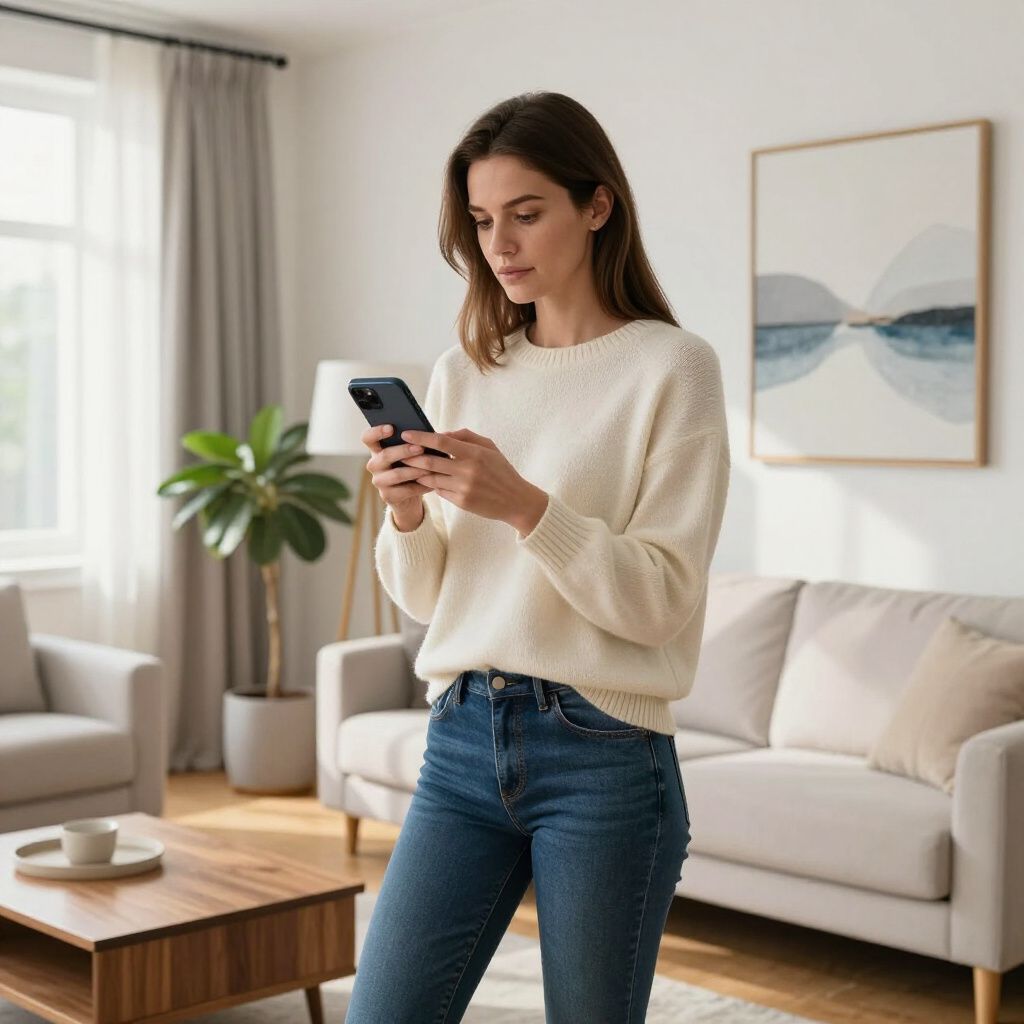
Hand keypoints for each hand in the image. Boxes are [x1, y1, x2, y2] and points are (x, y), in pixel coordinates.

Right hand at [360, 423, 433, 512]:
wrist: (410, 495)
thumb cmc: (412, 466)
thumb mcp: (411, 453)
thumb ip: (414, 442)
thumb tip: (432, 434)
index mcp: (377, 449)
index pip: (368, 437)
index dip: (376, 431)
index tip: (391, 428)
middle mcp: (374, 465)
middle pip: (385, 455)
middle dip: (404, 451)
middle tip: (421, 448)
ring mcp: (379, 481)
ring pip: (397, 474)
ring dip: (416, 470)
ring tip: (431, 467)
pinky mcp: (387, 496)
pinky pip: (406, 490)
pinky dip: (421, 486)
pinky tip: (433, 483)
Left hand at [400, 427, 547, 532]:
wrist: (516, 500)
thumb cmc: (502, 471)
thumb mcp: (490, 447)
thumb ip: (466, 437)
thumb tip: (443, 432)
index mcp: (474, 453)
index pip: (441, 441)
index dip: (421, 437)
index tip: (406, 433)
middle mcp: (467, 470)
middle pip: (430, 461)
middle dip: (411, 456)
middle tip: (399, 451)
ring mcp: (463, 488)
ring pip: (430, 478)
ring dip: (417, 472)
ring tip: (407, 466)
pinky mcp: (461, 502)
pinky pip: (439, 491)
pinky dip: (430, 485)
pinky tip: (424, 480)